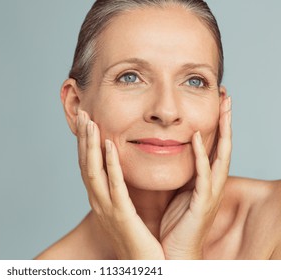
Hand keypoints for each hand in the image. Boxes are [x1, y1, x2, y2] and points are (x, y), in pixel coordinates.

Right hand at [76, 110, 163, 258]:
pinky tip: (109, 146)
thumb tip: (117, 174)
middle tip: (82, 114)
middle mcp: (98, 201)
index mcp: (99, 199)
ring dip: (91, 145)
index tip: (86, 122)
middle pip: (85, 164)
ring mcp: (107, 208)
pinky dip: (110, 164)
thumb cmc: (136, 239)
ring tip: (90, 122)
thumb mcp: (122, 211)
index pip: (88, 166)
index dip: (84, 144)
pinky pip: (115, 186)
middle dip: (83, 139)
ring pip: (94, 171)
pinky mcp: (121, 215)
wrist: (143, 267)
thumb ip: (118, 191)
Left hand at [159, 96, 231, 258]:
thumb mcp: (180, 192)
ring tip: (222, 107)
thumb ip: (182, 173)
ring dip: (222, 131)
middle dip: (226, 120)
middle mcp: (213, 183)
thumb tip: (173, 153)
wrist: (175, 252)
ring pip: (221, 156)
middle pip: (224, 145)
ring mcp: (210, 192)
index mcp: (206, 180)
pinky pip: (203, 175)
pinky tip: (195, 138)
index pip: (214, 146)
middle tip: (226, 95)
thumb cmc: (177, 224)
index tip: (215, 102)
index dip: (218, 124)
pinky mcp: (202, 202)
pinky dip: (200, 156)